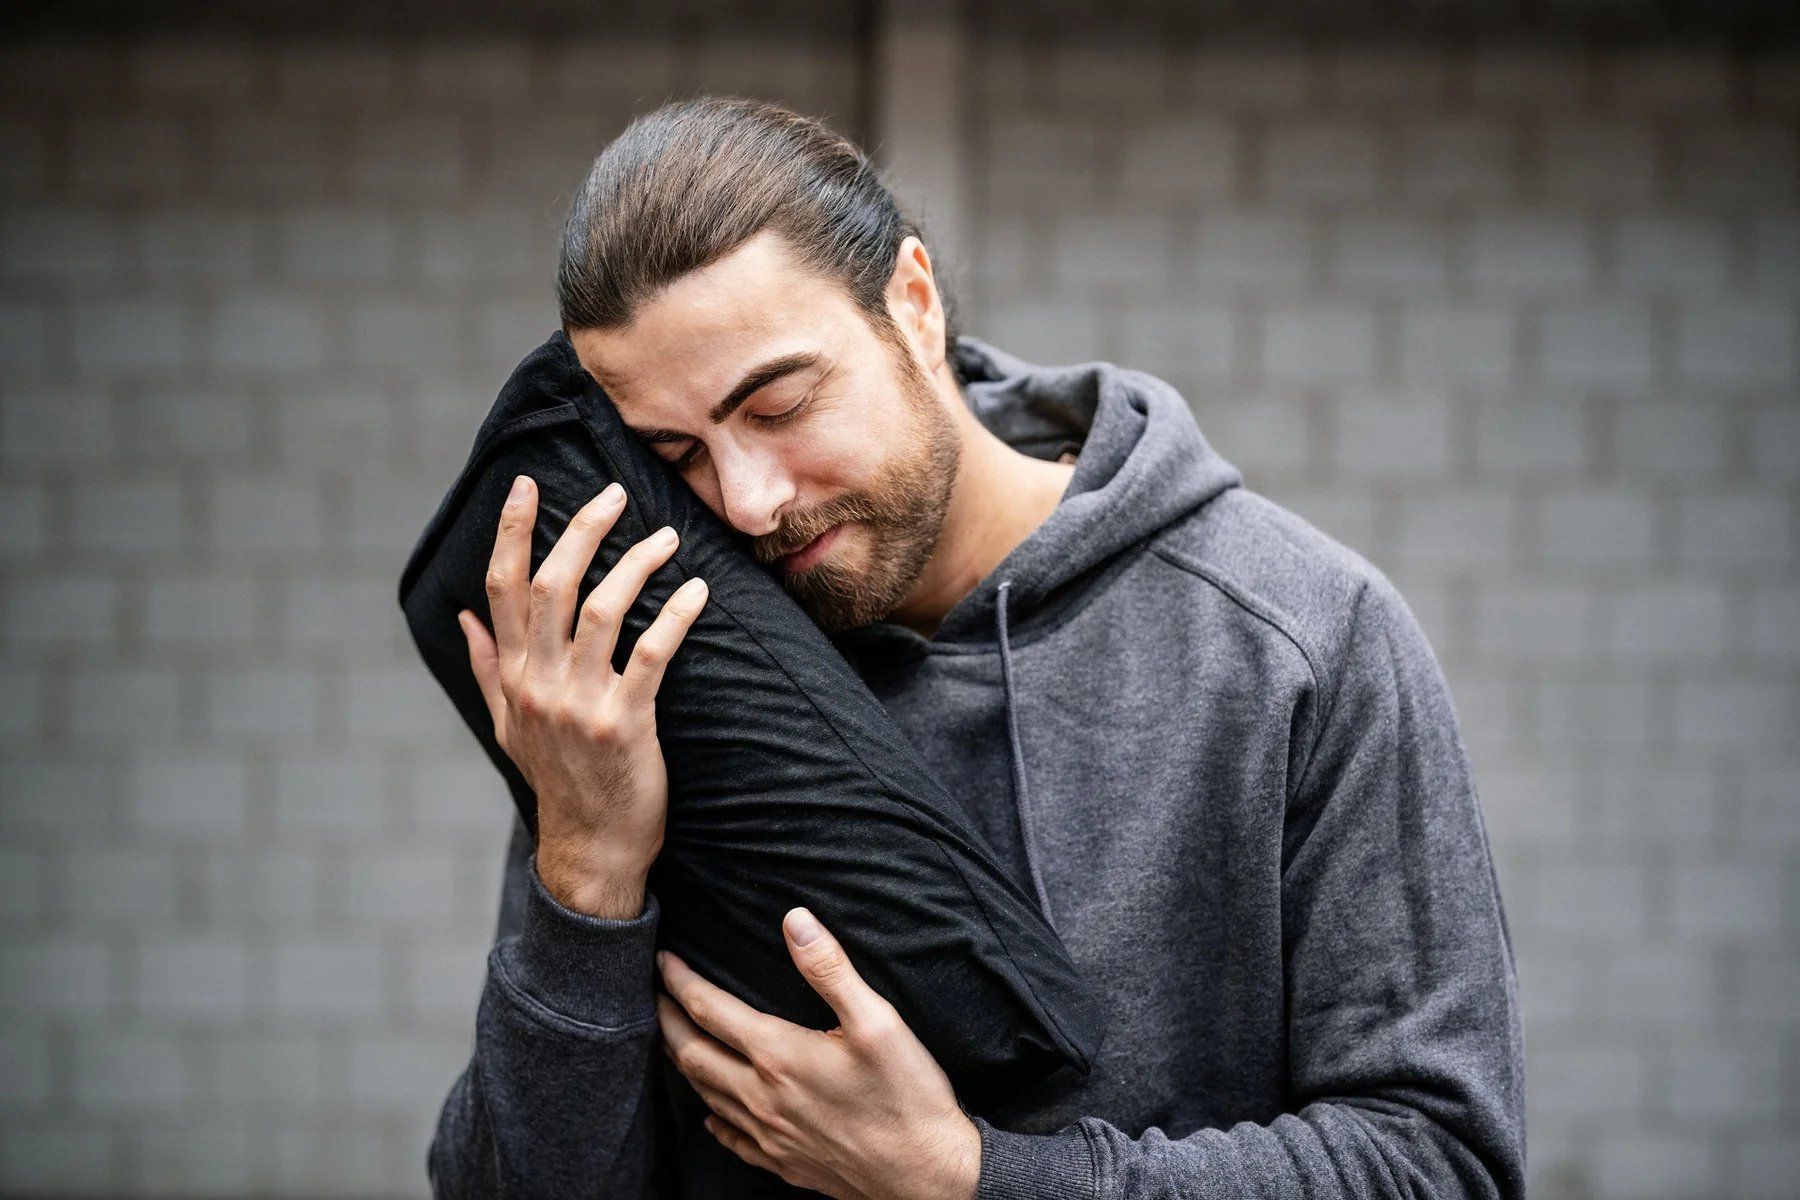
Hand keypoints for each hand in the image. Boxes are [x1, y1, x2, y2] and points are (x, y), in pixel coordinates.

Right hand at [459, 473, 707, 918]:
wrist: (592, 847)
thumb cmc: (557, 780)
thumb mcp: (507, 724)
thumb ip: (488, 665)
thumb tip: (464, 616)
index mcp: (513, 675)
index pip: (503, 587)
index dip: (512, 531)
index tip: (527, 484)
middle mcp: (538, 682)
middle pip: (551, 584)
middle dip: (581, 529)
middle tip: (614, 494)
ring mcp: (579, 703)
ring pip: (601, 608)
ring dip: (635, 563)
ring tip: (665, 536)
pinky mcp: (624, 723)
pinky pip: (651, 654)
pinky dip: (674, 615)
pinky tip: (695, 590)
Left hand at [657, 908, 980, 1199]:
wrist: (928, 1178)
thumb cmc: (908, 1098)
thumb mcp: (878, 1022)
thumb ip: (830, 969)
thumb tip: (795, 920)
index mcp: (779, 1057)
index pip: (710, 1012)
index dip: (681, 983)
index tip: (663, 962)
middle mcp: (762, 1099)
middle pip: (692, 1055)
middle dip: (667, 1022)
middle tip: (654, 997)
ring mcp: (769, 1137)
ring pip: (706, 1096)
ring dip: (682, 1064)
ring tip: (673, 1040)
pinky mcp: (784, 1164)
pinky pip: (730, 1139)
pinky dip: (712, 1117)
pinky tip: (712, 1113)